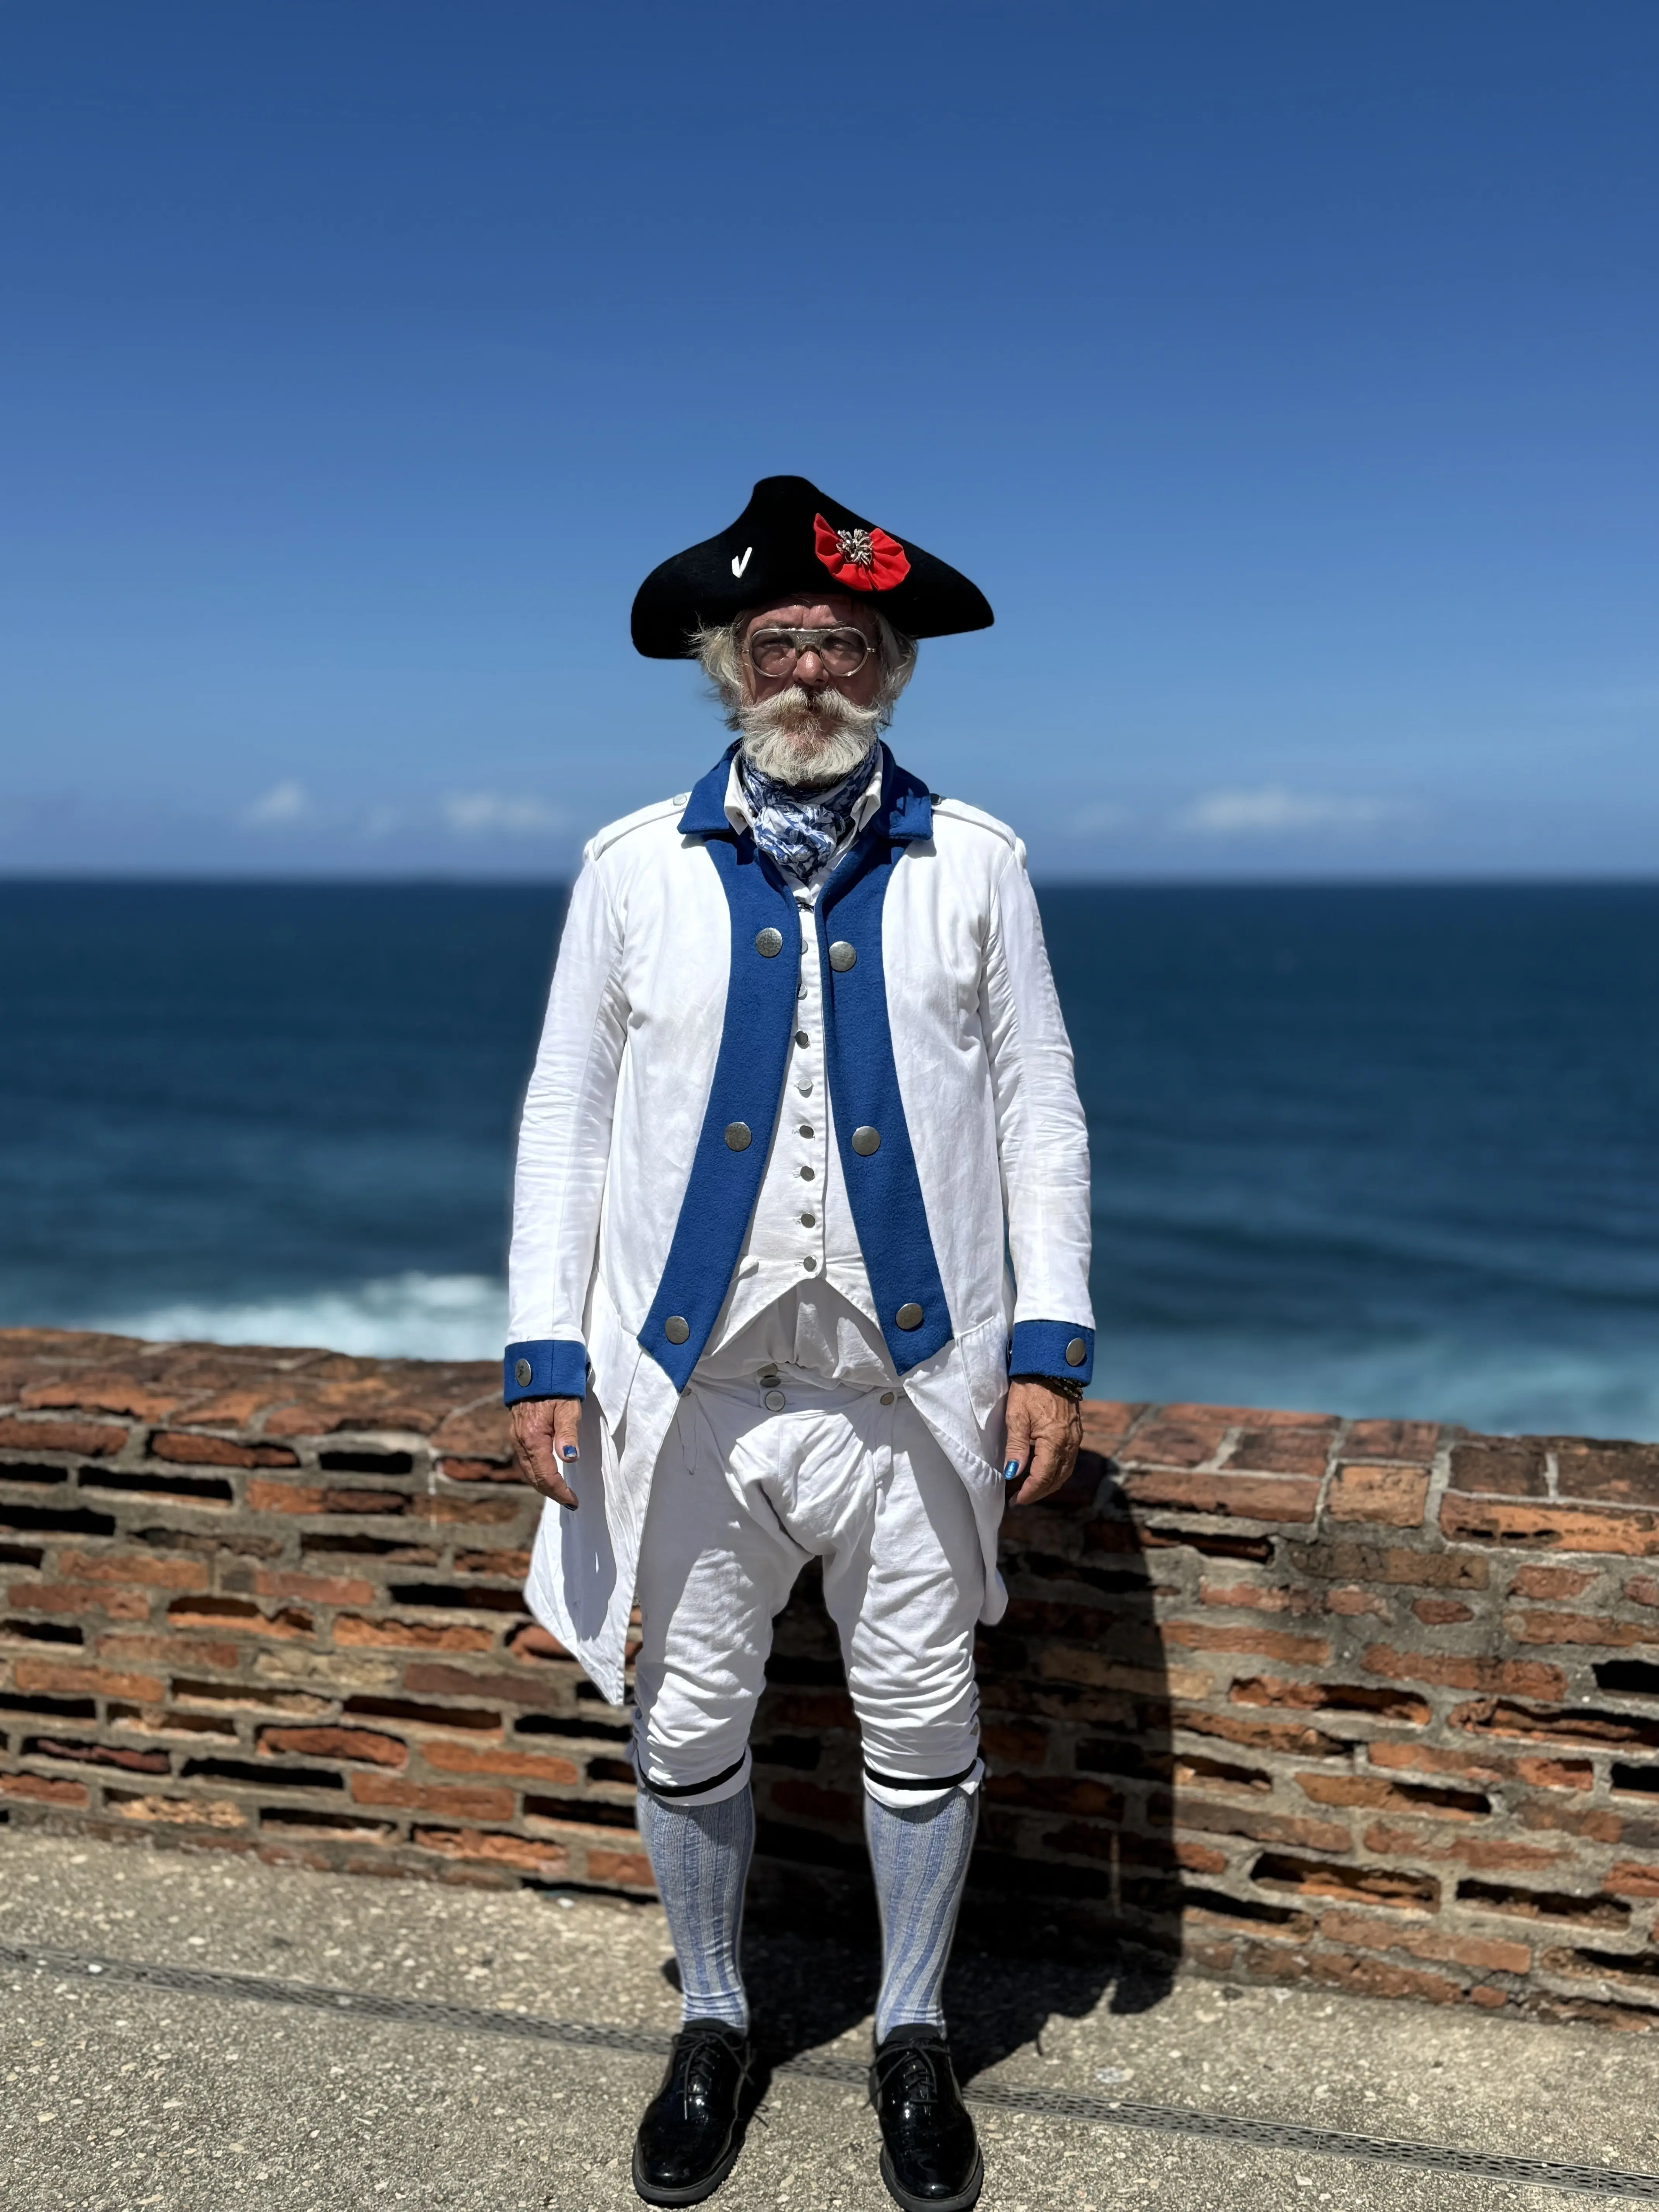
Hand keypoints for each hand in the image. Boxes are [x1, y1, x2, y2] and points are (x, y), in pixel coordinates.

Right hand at [509, 1397, 582, 1508]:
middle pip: (534, 1478)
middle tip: (569, 1501)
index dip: (560, 1491)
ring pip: (527, 1471)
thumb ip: (568, 1433)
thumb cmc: (556, 1388)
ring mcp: (516, 1438)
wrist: (536, 1368)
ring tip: (560, 1492)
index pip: (546, 1475)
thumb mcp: (568, 1408)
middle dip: (551, 1492)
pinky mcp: (517, 1434)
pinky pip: (525, 1461)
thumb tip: (570, 1457)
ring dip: (543, 1485)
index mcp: (533, 1438)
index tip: (573, 1501)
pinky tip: (546, 1474)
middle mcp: (520, 1441)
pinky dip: (536, 1473)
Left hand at [1004, 1377, 1082, 1506]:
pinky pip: (1068, 1460)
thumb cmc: (1030, 1389)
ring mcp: (1075, 1438)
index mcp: (1055, 1441)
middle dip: (1039, 1492)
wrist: (1051, 1367)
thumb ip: (1016, 1447)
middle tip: (1019, 1499)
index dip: (1029, 1492)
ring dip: (1048, 1484)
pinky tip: (1043, 1472)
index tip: (1015, 1501)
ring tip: (1030, 1490)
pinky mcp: (1076, 1433)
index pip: (1043, 1477)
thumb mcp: (1016, 1416)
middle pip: (1057, 1479)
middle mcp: (1069, 1443)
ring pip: (1065, 1472)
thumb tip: (1012, 1474)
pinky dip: (1056, 1472)